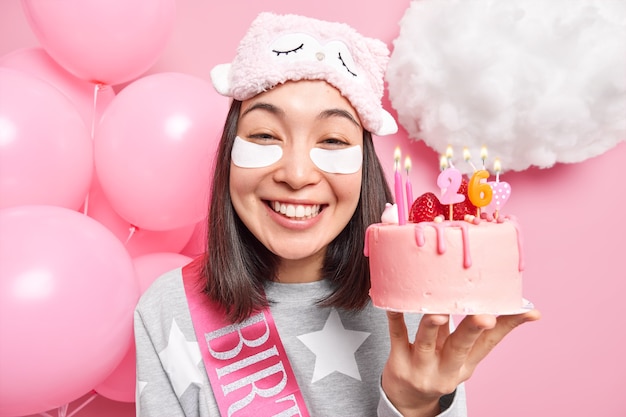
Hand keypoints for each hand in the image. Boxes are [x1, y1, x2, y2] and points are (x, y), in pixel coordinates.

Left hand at [382, 309, 540, 416]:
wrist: (407, 398)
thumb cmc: (439, 366)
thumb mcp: (463, 357)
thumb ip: (476, 332)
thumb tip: (505, 305)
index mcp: (467, 364)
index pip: (491, 342)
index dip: (508, 325)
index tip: (528, 310)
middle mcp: (446, 367)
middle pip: (461, 345)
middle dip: (472, 330)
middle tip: (484, 316)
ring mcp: (421, 365)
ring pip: (427, 342)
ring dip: (433, 326)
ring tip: (439, 313)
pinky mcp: (398, 360)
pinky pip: (397, 336)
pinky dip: (396, 319)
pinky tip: (395, 304)